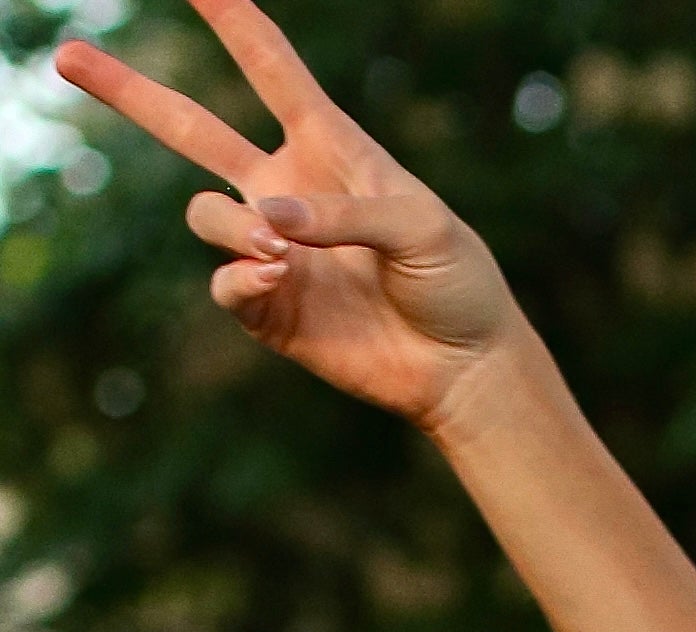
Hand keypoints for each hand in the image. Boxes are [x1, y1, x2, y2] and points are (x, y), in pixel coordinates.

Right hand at [57, 0, 517, 432]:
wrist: (464, 369)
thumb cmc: (456, 281)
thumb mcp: (422, 226)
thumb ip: (345, 211)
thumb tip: (267, 222)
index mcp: (327, 145)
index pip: (269, 65)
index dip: (230, 16)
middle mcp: (284, 190)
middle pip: (188, 127)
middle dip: (127, 92)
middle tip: (68, 55)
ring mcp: (271, 250)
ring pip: (204, 214)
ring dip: (230, 227)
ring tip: (278, 253)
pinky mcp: (268, 309)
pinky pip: (224, 284)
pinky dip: (240, 280)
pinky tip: (276, 282)